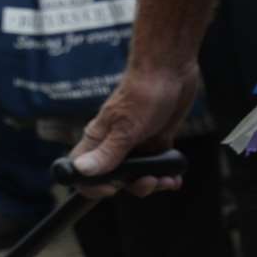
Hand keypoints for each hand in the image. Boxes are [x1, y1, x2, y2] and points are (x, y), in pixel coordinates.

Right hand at [66, 63, 199, 198]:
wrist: (170, 69)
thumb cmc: (144, 92)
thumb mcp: (126, 128)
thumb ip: (106, 153)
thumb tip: (81, 171)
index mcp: (98, 138)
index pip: (83, 170)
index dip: (93, 185)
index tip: (114, 188)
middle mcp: (114, 142)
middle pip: (114, 178)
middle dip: (133, 187)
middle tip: (149, 180)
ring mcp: (135, 142)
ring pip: (137, 174)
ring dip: (153, 183)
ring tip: (167, 179)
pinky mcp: (155, 139)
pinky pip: (156, 165)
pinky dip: (166, 174)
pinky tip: (175, 176)